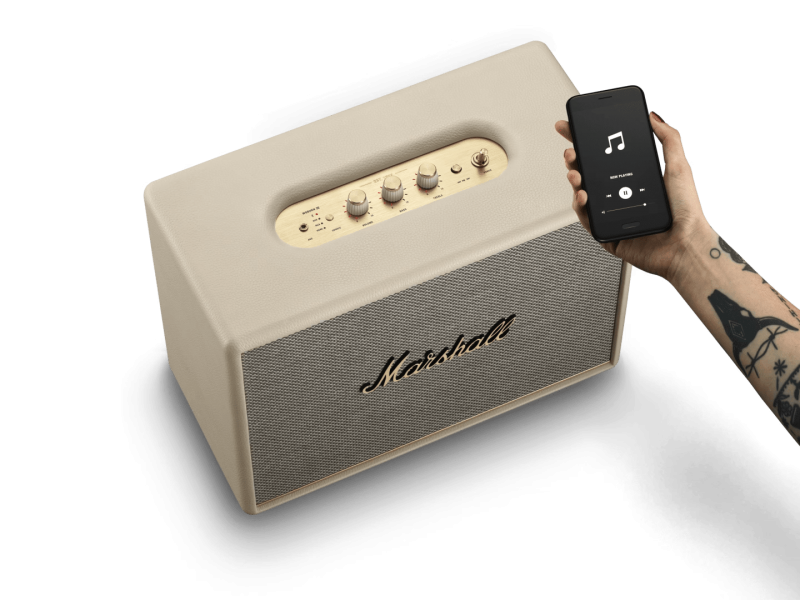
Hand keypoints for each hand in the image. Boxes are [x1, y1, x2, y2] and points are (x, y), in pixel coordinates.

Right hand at [555, 112, 710, 282]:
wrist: (685, 244)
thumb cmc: (686, 212)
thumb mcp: (678, 166)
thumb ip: (668, 139)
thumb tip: (654, 119)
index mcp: (634, 178)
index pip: (606, 156)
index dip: (588, 142)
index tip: (574, 128)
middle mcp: (621, 195)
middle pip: (590, 174)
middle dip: (575, 160)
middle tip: (571, 151)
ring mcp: (612, 214)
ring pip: (583, 194)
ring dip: (574, 180)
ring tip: (575, 172)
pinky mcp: (606, 233)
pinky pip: (586, 218)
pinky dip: (580, 205)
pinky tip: (583, 195)